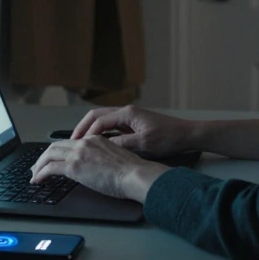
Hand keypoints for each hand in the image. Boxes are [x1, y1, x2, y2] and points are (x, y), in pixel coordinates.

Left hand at [29, 135, 169, 202]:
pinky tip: (37, 180)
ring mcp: (78, 153)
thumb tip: (92, 169)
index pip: (70, 143)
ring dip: (39, 165)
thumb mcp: (114, 159)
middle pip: (55, 146)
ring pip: (49, 154)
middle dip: (44, 157)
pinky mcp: (74, 166)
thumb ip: (100, 159)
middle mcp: (85, 143)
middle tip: (37, 166)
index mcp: (95, 139)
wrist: (135, 175)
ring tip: (34, 175)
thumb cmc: (132, 173)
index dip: (58, 151)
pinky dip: (40, 173)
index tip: (52, 159)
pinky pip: (50, 168)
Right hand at [70, 105, 195, 156]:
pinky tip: (97, 145)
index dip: (86, 133)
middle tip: (72, 142)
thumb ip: (123, 144)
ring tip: (80, 144)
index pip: (99, 120)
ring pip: (103, 121)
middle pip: (97, 116)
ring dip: (91, 130)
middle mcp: (126, 112)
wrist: (187, 134)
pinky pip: (112, 127)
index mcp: (127, 113)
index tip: (77, 145)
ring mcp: (130, 118)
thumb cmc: (169, 137)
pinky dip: (101, 134)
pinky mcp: (133, 125)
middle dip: (83, 128)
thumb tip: (103, 147)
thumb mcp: (145, 143)